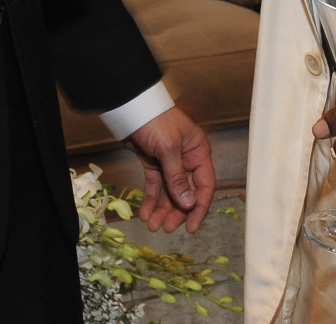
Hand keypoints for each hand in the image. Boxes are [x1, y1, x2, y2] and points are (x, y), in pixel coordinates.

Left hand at [127, 105, 215, 232]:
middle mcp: (187, 160)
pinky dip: (151, 200)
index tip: (191, 227)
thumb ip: (178, 178)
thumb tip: (188, 204)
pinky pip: (156, 186)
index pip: (205, 185)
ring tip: (153, 226)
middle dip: (177, 211)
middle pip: (187, 192)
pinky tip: (145, 214)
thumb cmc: (156, 122)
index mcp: (198, 153)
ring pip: (170, 192)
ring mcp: (170, 163)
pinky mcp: (153, 164)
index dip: (199, 207)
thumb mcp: (169, 149)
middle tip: (166, 228)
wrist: (130, 108)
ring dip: (163, 209)